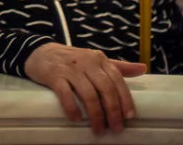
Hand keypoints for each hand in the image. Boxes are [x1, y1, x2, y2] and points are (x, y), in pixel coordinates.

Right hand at [24, 43, 143, 134]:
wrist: (39, 52)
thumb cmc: (71, 59)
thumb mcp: (95, 59)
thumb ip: (119, 66)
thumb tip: (143, 68)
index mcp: (99, 59)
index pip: (117, 80)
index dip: (125, 99)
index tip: (129, 117)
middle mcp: (86, 62)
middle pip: (105, 89)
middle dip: (112, 111)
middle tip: (116, 129)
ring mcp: (70, 68)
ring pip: (88, 94)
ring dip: (96, 115)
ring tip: (99, 130)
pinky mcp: (54, 75)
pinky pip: (66, 94)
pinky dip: (72, 108)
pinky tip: (76, 118)